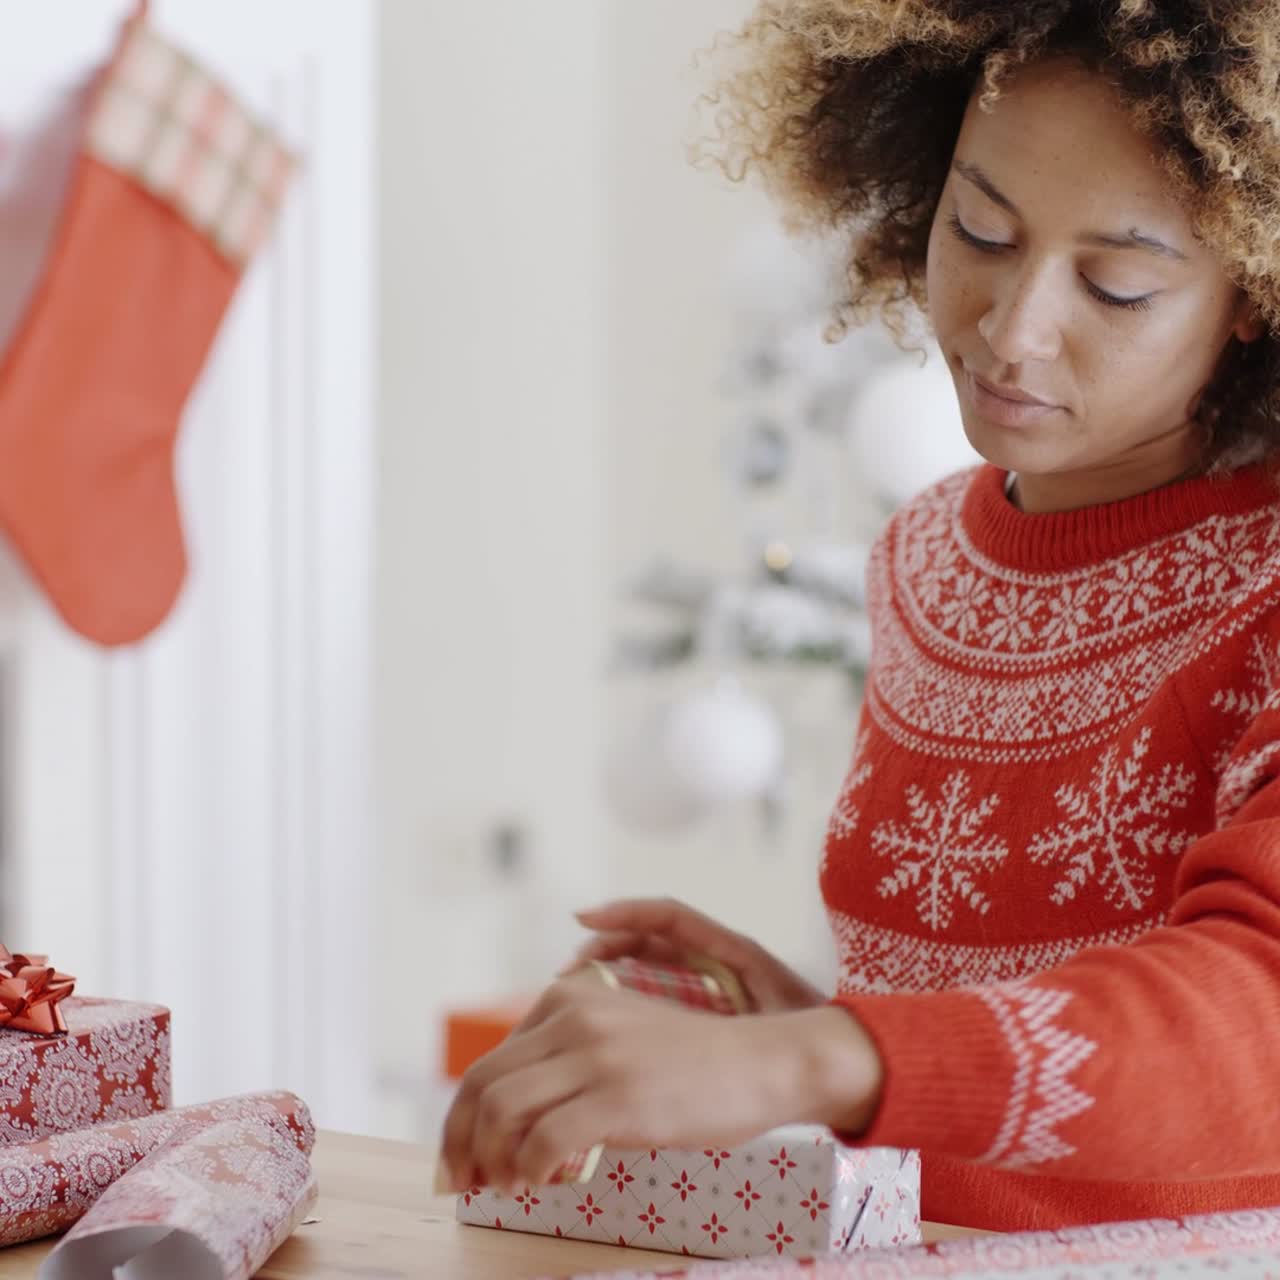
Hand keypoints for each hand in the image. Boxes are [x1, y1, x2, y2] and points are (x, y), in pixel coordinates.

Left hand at [438, 974, 882, 1192]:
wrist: (759, 1062)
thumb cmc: (691, 1063)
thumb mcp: (620, 1034)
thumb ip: (568, 1052)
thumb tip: (508, 1110)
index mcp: (568, 998)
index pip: (489, 1063)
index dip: (462, 1117)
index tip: (462, 1157)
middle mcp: (574, 1018)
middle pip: (482, 1085)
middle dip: (458, 1143)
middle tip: (460, 1183)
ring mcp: (596, 1056)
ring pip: (502, 1111)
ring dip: (489, 1160)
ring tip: (503, 1186)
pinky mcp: (618, 1097)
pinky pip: (543, 1141)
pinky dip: (528, 1170)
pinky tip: (540, 1183)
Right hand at [560, 898, 825, 1013]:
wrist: (838, 1059)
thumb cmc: (808, 1023)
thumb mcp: (768, 996)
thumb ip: (730, 971)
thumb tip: (682, 970)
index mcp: (727, 947)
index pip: (667, 916)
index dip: (624, 913)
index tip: (584, 920)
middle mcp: (710, 960)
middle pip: (645, 940)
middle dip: (604, 946)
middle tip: (568, 973)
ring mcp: (704, 986)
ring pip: (644, 969)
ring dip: (608, 975)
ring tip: (573, 996)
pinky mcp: (700, 1013)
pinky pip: (654, 998)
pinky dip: (625, 1003)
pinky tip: (603, 1027)